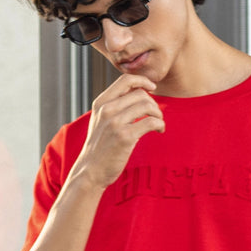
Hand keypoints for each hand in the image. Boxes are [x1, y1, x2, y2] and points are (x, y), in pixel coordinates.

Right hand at [68, 73, 164, 191]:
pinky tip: (159, 130)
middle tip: (156, 115)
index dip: (143, 81)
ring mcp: (115, 123)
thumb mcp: (101, 121)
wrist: (91, 171)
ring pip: (147, 106)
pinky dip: (160, 125)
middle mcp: (107, 110)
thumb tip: (137, 92)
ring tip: (158, 123)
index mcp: (101, 103)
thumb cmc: (100, 147)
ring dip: (158, 114)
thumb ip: (114, 106)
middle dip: (153, 103)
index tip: (152, 88)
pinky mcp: (125, 137)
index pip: (126, 80)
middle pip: (141, 93)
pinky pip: (151, 122)